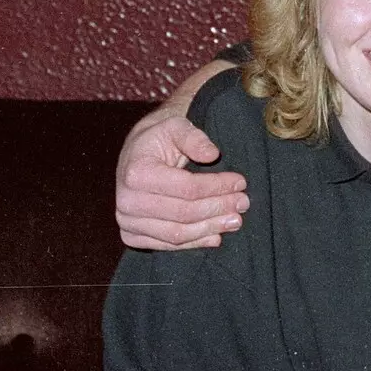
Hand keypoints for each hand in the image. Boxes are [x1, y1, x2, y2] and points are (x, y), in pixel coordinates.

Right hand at [115, 61, 248, 249]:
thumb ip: (194, 137)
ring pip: (177, 234)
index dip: (217, 187)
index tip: (241, 182)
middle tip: (243, 203)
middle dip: (218, 208)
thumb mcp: (176, 126)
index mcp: (136, 173)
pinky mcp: (131, 236)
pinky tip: (215, 236)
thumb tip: (212, 154)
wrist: (136, 155)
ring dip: (211, 228)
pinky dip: (194, 243)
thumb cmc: (159, 138)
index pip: (187, 188)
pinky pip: (167, 245)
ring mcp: (127, 222)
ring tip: (235, 220)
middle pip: (184, 213)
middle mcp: (127, 201)